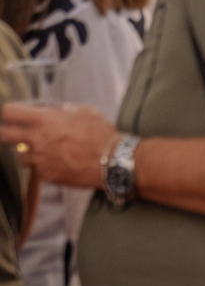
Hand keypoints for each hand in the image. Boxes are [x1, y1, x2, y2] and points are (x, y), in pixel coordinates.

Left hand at [0, 104, 118, 188]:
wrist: (112, 160)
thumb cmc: (101, 133)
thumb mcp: (86, 111)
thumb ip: (67, 110)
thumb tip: (60, 111)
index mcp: (44, 119)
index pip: (10, 112)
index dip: (10, 113)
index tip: (14, 115)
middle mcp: (36, 139)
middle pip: (4, 135)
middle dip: (7, 133)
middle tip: (13, 133)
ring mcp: (38, 159)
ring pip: (21, 155)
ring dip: (30, 152)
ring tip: (48, 151)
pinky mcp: (45, 175)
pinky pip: (37, 168)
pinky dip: (44, 165)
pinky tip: (60, 161)